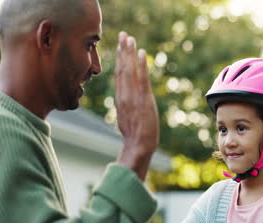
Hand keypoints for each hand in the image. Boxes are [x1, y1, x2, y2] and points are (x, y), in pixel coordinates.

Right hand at [114, 31, 159, 179]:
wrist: (137, 147)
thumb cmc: (134, 136)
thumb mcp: (126, 118)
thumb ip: (126, 105)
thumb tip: (127, 100)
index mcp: (119, 99)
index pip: (119, 75)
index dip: (119, 60)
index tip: (120, 47)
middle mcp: (124, 96)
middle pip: (122, 69)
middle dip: (122, 51)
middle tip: (123, 35)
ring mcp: (133, 97)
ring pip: (129, 71)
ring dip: (129, 53)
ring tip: (129, 38)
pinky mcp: (143, 100)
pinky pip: (142, 79)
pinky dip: (141, 65)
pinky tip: (141, 53)